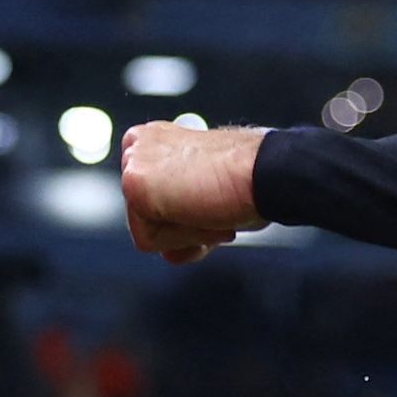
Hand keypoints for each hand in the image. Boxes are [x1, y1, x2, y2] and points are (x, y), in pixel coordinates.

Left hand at [120, 123, 267, 262]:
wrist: (263, 172)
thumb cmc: (249, 180)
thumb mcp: (208, 201)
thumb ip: (182, 220)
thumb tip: (169, 255)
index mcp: (156, 141)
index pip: (151, 206)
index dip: (186, 218)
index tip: (212, 201)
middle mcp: (138, 146)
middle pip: (145, 219)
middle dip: (183, 227)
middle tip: (215, 207)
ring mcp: (132, 162)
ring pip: (147, 231)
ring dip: (186, 233)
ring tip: (211, 207)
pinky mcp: (133, 183)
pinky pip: (148, 240)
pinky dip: (181, 238)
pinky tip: (202, 211)